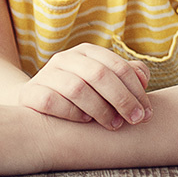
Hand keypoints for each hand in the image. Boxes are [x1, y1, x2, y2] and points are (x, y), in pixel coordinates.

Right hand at [18, 43, 151, 129]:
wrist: (38, 103)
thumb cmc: (82, 95)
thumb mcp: (103, 82)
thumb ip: (125, 75)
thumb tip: (143, 77)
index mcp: (86, 52)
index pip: (115, 65)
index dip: (135, 89)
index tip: (146, 112)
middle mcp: (65, 58)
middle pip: (98, 74)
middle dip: (122, 99)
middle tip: (135, 120)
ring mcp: (46, 75)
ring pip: (77, 88)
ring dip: (100, 109)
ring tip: (113, 124)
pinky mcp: (31, 92)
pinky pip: (53, 102)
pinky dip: (72, 113)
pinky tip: (85, 121)